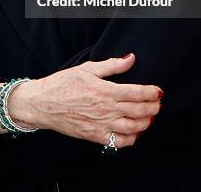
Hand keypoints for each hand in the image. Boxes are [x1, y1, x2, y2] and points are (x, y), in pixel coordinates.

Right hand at [8, 53, 161, 148]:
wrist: (42, 103)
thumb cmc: (63, 83)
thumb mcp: (87, 68)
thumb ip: (112, 65)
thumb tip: (131, 58)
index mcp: (105, 89)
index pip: (137, 93)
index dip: (152, 92)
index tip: (158, 91)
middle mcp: (105, 109)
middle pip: (139, 111)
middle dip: (153, 108)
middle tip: (158, 104)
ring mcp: (101, 124)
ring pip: (132, 128)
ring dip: (145, 123)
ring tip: (149, 117)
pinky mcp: (94, 136)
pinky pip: (118, 143)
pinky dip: (131, 139)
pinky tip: (134, 133)